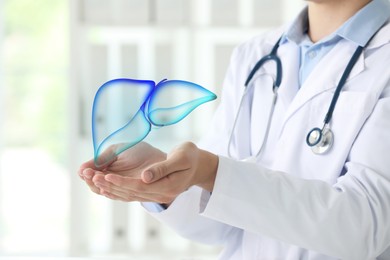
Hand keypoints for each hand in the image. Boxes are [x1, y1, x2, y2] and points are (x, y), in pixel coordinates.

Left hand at [79, 142, 218, 203]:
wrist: (200, 164)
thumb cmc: (191, 156)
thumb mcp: (180, 157)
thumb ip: (162, 168)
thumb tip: (144, 177)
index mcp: (169, 187)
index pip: (140, 187)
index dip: (122, 182)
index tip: (106, 175)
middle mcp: (162, 195)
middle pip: (132, 193)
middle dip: (110, 186)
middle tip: (91, 177)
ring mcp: (158, 195)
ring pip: (130, 195)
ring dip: (111, 189)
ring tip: (94, 181)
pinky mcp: (154, 192)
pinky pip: (133, 194)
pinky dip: (119, 191)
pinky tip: (107, 187)